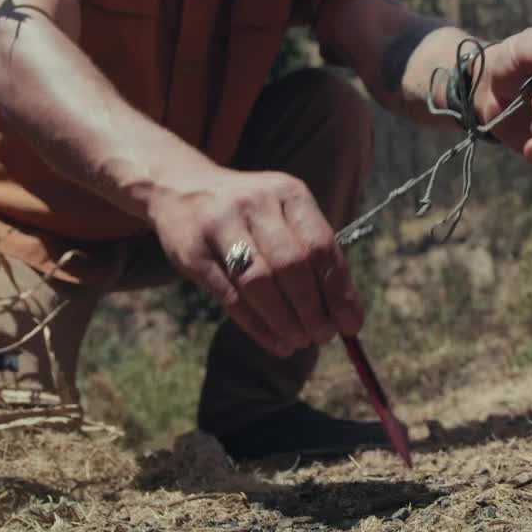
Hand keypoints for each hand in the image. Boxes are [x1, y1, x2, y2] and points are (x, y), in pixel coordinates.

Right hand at [148, 167, 363, 356]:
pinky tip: (274, 341)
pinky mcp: (192, 251)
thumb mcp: (284, 215)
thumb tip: (346, 313)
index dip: (339, 289)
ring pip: (259, 282)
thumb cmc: (250, 214)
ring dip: (284, 320)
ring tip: (299, 342)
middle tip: (323, 336)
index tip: (351, 324)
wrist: (180, 189)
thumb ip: (313, 256)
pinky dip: (256, 325)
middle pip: (291, 265)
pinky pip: (230, 296)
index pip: (321, 245)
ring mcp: (221, 225)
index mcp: (289, 193)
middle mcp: (256, 203)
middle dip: (312, 309)